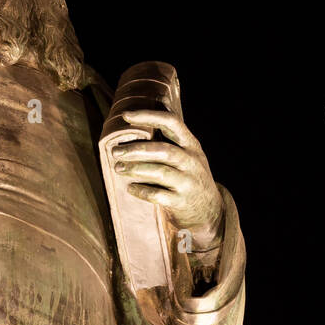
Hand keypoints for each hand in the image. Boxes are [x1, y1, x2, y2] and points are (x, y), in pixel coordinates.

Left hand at [112, 108, 223, 250]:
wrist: (209, 210)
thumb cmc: (190, 177)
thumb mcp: (189, 155)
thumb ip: (171, 139)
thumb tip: (147, 114)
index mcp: (192, 145)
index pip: (172, 123)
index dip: (149, 116)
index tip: (127, 116)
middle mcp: (192, 161)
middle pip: (163, 150)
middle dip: (136, 149)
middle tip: (115, 151)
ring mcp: (188, 182)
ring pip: (160, 172)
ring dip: (135, 169)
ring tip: (118, 168)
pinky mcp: (181, 201)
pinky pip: (158, 195)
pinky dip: (142, 191)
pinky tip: (130, 188)